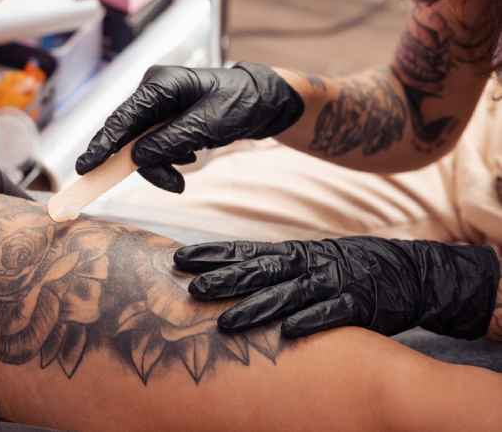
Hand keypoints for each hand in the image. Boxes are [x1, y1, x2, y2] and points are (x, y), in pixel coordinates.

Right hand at [75, 63, 304, 192]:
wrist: (263, 102)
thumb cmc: (240, 102)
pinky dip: (167, 161)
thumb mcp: (209, 124)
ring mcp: (158, 109)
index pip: (122, 118)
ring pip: (141, 147)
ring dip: (160, 166)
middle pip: (129, 136)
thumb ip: (172, 140)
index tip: (86, 168)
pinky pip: (154, 148)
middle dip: (145, 164)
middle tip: (173, 184)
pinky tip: (189, 159)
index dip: (103, 144)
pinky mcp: (165, 122)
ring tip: (185, 175)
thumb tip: (139, 158)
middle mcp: (153, 94)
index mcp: (160, 84)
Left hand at [175, 237, 500, 338]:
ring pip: (287, 295)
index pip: (246, 251)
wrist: (406, 272)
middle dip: (224, 280)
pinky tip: (288, 332)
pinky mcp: (356, 304)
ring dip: (255, 308)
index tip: (179, 259)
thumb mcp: (309, 260)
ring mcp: (331, 283)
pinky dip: (310, 321)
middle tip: (192, 290)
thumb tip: (230, 270)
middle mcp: (308, 265)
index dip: (213, 255)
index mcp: (294, 253)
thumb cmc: (348, 268)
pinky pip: (330, 314)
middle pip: (259, 272)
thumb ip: (275, 267)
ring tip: (226, 322)